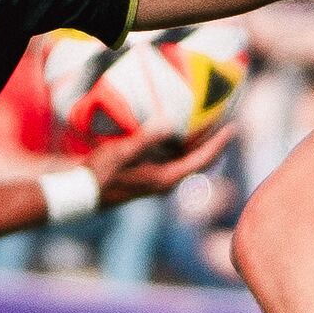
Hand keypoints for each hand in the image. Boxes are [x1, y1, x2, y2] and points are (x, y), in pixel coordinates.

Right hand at [90, 105, 236, 207]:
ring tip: (205, 120)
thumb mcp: (123, 152)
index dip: (219, 143)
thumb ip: (148, 137)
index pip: (201, 160)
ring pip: (185, 159)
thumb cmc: (100, 174)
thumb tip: (171, 122)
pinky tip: (176, 129)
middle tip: (224, 119)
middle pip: (198, 160)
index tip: (233, 127)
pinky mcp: (146, 175)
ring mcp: (156, 179)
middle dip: (212, 140)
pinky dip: (179, 144)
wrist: (80, 193)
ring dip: (196, 141)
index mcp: (165, 178)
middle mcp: (165, 180)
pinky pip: (171, 158)